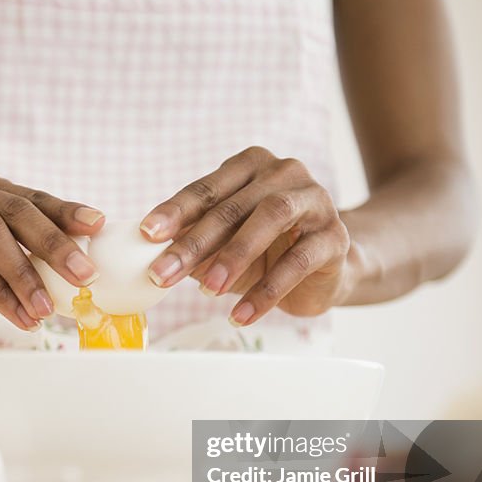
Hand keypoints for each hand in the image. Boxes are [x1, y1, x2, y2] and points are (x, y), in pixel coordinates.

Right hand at [0, 170, 103, 329]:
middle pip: (15, 210)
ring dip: (25, 273)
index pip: (31, 197)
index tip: (99, 227)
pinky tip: (19, 316)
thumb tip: (78, 277)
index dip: (67, 211)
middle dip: (55, 244)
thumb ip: (23, 258)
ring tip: (47, 309)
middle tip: (86, 275)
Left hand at [140, 147, 353, 325]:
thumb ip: (196, 243)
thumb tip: (155, 257)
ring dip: (233, 258)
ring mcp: (314, 201)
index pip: (206, 189)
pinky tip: (241, 315)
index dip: (175, 211)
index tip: (147, 234)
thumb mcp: (225, 245)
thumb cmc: (267, 250)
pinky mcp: (334, 237)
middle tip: (163, 275)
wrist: (326, 269)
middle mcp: (284, 174)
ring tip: (207, 292)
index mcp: (251, 166)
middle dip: (194, 244)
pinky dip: (265, 292)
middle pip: (232, 207)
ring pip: (270, 220)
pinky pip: (297, 263)